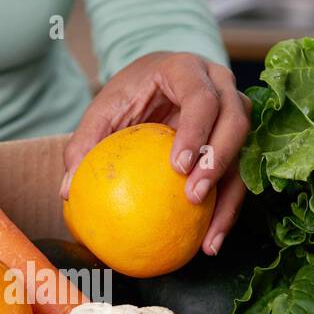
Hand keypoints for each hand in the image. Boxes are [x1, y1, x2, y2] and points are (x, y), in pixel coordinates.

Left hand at [62, 51, 249, 254]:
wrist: (155, 80)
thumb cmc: (129, 94)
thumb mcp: (103, 110)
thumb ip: (85, 144)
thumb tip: (68, 190)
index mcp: (187, 70)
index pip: (202, 97)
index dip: (197, 130)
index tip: (178, 166)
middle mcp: (221, 86)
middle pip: (235, 121)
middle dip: (218, 161)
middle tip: (193, 197)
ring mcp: (235, 112)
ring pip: (245, 152)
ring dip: (230, 197)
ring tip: (209, 237)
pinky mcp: (238, 141)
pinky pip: (239, 176)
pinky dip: (227, 210)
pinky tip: (210, 242)